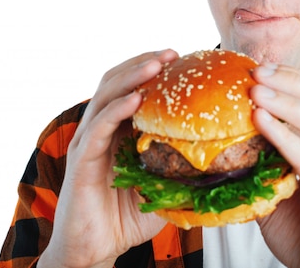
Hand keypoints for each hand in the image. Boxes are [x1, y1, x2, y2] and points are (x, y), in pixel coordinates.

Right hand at [38, 49, 178, 267]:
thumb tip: (218, 156)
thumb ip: (179, 168)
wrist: (94, 250)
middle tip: (171, 52)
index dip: (152, 70)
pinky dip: (117, 109)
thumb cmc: (126, 218)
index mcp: (117, 131)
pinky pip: (99, 128)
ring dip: (131, 77)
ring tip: (156, 64)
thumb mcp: (162, 187)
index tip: (180, 58)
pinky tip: (136, 99)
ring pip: (105, 96)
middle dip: (143, 63)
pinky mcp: (81, 160)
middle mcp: (99, 130)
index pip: (131, 88)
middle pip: (116, 82)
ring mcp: (88, 142)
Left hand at [250, 63, 299, 267]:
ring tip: (255, 89)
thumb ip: (269, 163)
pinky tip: (260, 122)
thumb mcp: (283, 190)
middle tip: (256, 70)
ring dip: (287, 102)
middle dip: (291, 82)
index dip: (295, 81)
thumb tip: (232, 139)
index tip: (263, 68)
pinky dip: (285, 137)